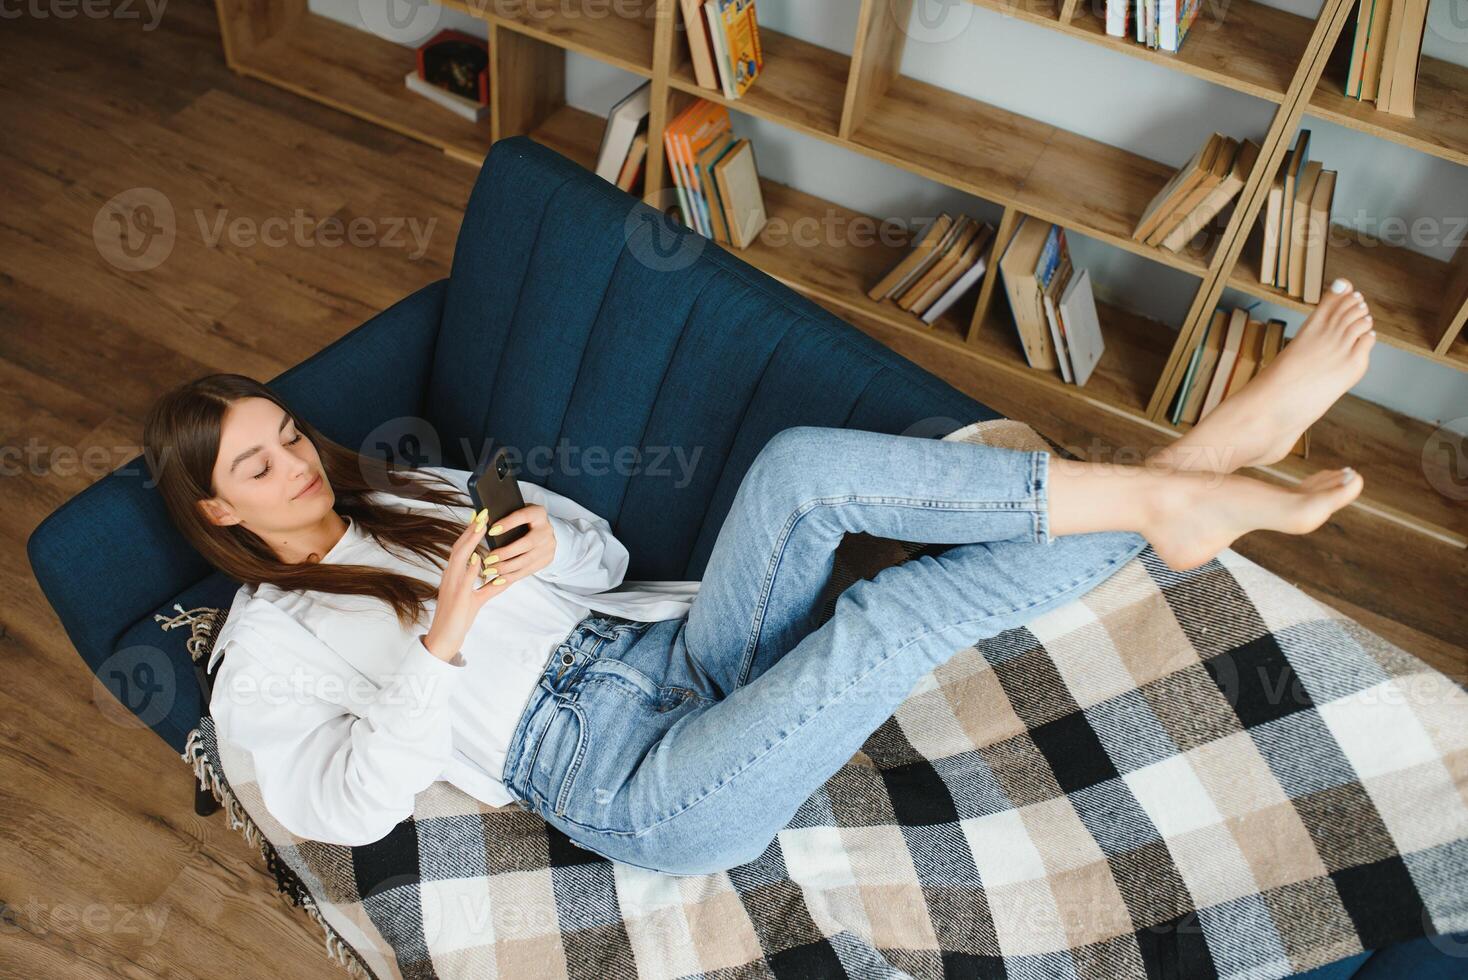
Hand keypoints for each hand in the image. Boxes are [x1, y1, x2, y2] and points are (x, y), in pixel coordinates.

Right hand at [423, 510, 509, 660]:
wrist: (444, 637)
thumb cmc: (458, 618)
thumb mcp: (478, 599)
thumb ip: (490, 587)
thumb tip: (505, 576)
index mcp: (454, 575)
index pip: (461, 548)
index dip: (470, 532)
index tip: (479, 518)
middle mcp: (450, 576)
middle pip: (459, 547)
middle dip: (470, 530)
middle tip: (482, 513)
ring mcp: (452, 586)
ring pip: (460, 559)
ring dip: (470, 541)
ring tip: (480, 526)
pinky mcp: (458, 598)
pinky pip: (465, 581)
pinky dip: (472, 569)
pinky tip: (479, 558)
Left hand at [479, 503, 555, 587]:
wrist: (541, 531)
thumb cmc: (521, 521)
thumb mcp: (515, 513)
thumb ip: (502, 517)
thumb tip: (480, 519)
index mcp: (538, 513)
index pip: (523, 517)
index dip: (508, 524)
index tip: (491, 531)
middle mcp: (547, 530)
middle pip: (527, 543)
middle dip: (506, 553)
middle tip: (488, 559)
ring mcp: (549, 546)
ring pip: (527, 560)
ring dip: (507, 567)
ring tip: (490, 570)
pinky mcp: (547, 560)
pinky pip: (528, 571)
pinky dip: (512, 576)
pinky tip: (499, 579)